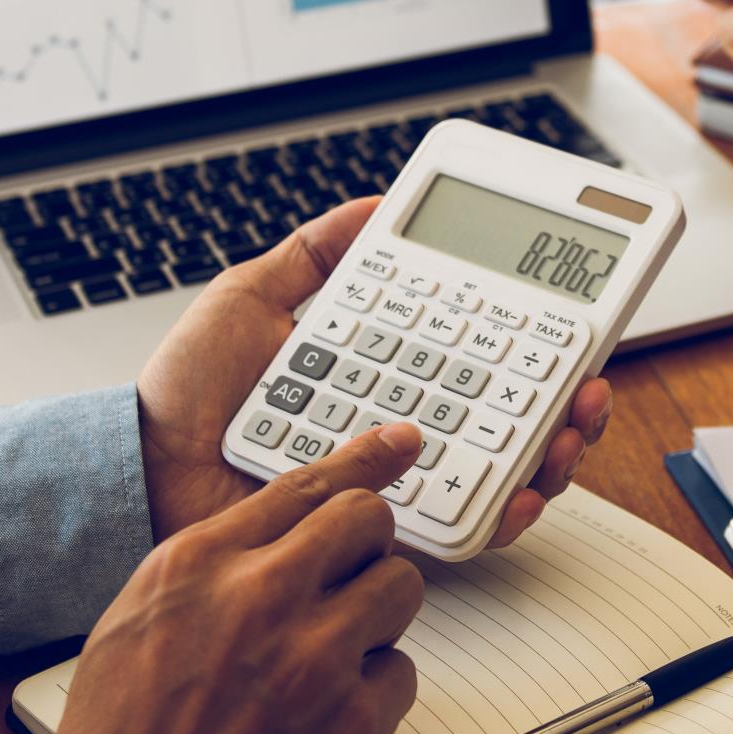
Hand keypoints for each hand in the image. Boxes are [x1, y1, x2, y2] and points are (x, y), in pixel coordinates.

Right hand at [38, 426, 426, 733]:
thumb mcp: (128, 634)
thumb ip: (203, 573)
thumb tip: (269, 538)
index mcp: (194, 566)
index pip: (303, 485)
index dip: (363, 460)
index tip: (400, 443)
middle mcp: (258, 596)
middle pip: (367, 519)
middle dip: (369, 542)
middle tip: (354, 574)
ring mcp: (313, 657)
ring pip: (400, 587)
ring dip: (377, 616)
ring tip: (332, 657)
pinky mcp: (354, 722)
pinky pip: (401, 674)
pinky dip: (375, 694)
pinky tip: (326, 722)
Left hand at [136, 197, 611, 541]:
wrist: (145, 470)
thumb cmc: (188, 397)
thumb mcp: (252, 300)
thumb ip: (315, 255)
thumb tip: (374, 202)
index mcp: (383, 371)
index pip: (478, 356)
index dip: (532, 340)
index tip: (566, 315)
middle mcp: (403, 429)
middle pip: (512, 416)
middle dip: (568, 402)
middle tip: (587, 381)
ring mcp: (399, 482)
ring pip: (503, 472)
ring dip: (553, 453)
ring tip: (566, 430)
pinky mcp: (383, 531)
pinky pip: (462, 527)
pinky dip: (504, 509)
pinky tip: (519, 488)